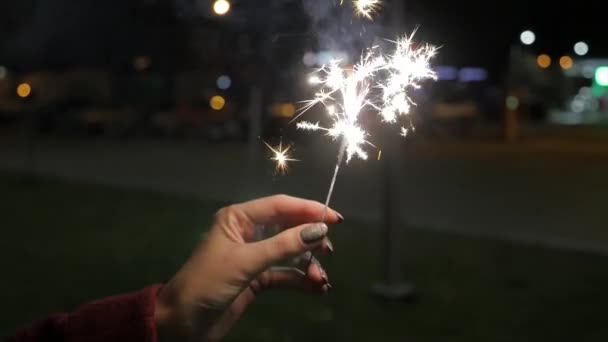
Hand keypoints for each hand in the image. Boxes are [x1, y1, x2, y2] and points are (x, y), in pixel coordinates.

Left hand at [154, 195, 342, 340]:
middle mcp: (247, 232)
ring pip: (289, 252)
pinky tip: (317, 288)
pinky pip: (285, 274)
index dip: (308, 209)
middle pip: (287, 227)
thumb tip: (319, 230)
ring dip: (307, 263)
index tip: (335, 219)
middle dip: (310, 237)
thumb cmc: (208, 283)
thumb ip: (283, 246)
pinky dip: (301, 280)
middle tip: (329, 250)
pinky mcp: (256, 278)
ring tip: (321, 279)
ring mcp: (253, 256)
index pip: (280, 206)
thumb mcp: (246, 262)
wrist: (182, 323)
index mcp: (238, 218)